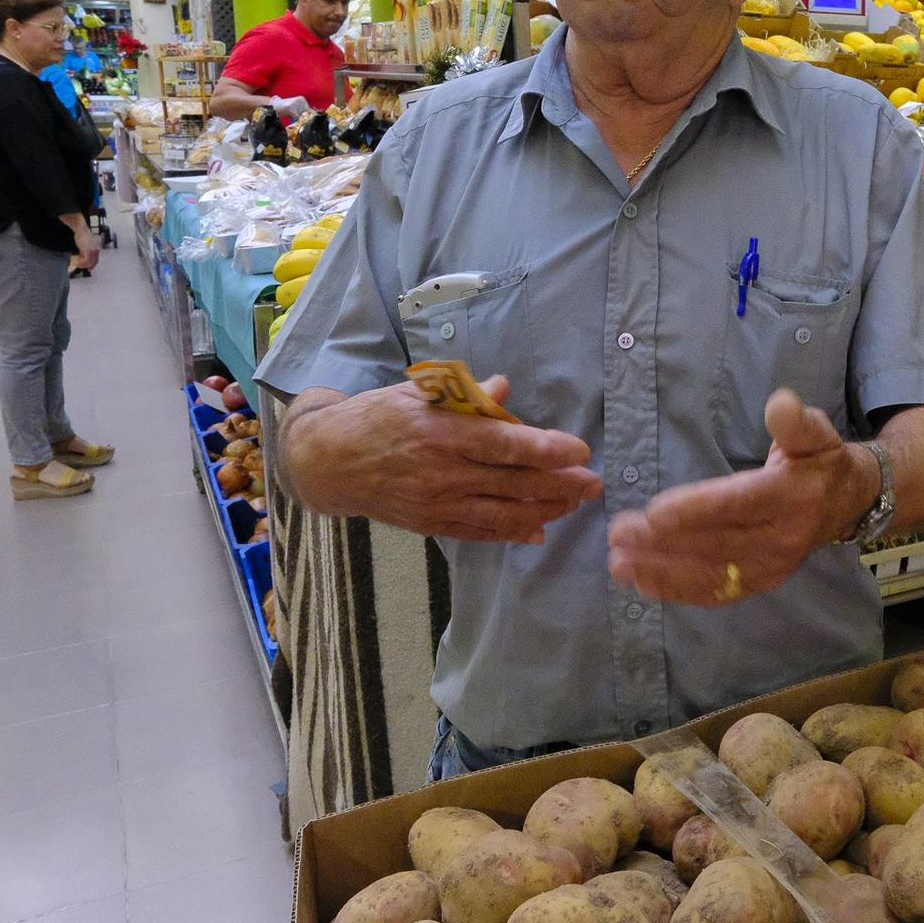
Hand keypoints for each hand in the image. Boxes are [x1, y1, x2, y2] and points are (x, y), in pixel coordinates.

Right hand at [75, 235, 99, 271]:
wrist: (81, 229)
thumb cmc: (82, 235)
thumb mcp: (84, 245)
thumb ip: (84, 251)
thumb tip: (82, 258)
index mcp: (97, 248)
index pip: (96, 260)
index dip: (92, 265)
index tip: (88, 268)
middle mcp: (97, 250)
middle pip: (94, 262)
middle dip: (87, 266)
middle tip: (80, 266)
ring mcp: (93, 251)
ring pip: (90, 263)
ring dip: (83, 265)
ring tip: (77, 263)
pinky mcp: (88, 250)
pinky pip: (86, 261)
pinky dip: (81, 263)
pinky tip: (77, 262)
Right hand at [286, 375, 602, 542]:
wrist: (329, 462)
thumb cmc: (376, 417)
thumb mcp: (415, 393)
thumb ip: (462, 394)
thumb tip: (503, 389)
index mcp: (442, 432)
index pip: (504, 444)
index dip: (546, 449)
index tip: (580, 451)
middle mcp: (444, 472)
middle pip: (514, 483)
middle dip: (561, 485)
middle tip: (594, 483)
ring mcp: (438, 503)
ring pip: (503, 514)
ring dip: (545, 510)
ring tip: (575, 503)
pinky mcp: (432, 524)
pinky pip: (480, 532)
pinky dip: (512, 533)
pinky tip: (538, 530)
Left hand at [607, 389, 875, 606]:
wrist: (847, 503)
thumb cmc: (820, 460)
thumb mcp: (815, 432)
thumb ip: (795, 421)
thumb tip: (780, 403)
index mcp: (790, 496)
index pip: (738, 505)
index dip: (695, 510)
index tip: (653, 512)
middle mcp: (780, 538)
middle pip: (715, 543)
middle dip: (662, 542)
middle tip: (618, 532)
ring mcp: (770, 567)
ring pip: (709, 573)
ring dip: (661, 571)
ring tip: (618, 561)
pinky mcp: (759, 583)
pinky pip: (715, 592)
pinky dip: (676, 590)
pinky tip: (642, 582)